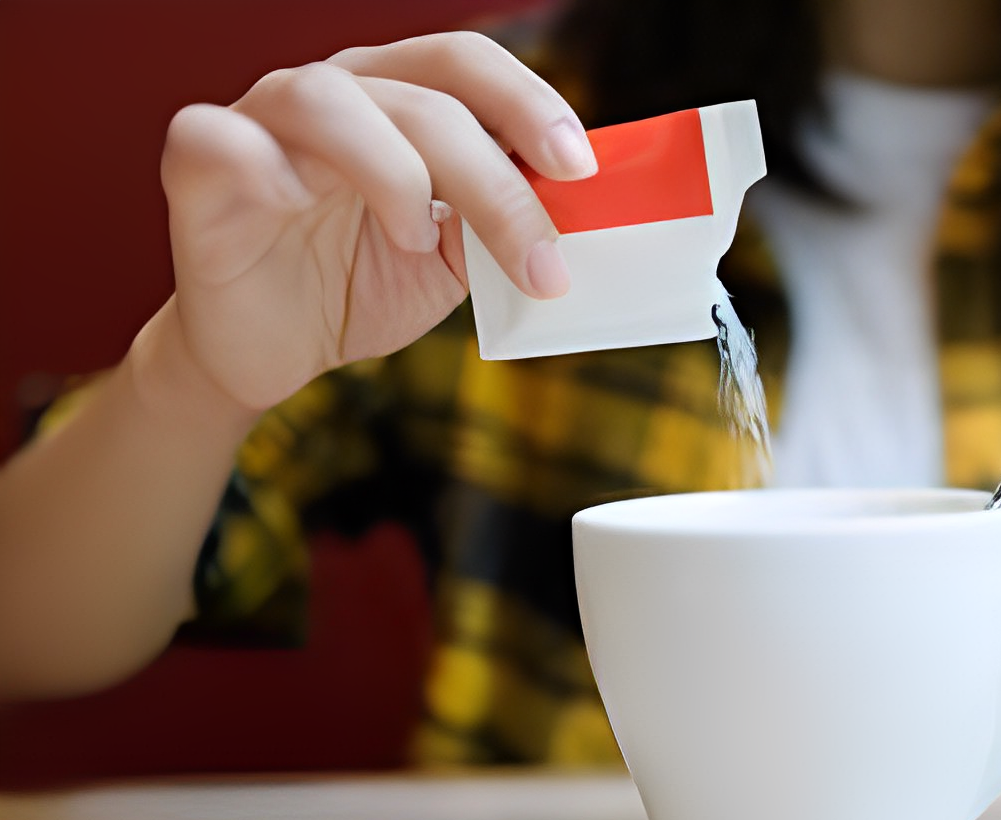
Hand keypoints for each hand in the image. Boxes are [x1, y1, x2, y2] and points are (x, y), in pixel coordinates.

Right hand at [156, 32, 596, 411]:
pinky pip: (219, 138)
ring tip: (417, 241)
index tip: (580, 168)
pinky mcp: (198, 164)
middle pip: (421, 95)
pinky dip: (263, 168)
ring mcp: (262, 121)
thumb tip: (571, 217)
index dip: (528, 104)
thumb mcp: (454, 263)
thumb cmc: (360, 284)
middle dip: (493, 179)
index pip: (467, 66)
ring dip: (394, 173)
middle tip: (538, 255)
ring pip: (328, 101)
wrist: (273, 351)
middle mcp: (336, 95)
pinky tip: (295, 207)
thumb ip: (499, 228)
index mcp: (401, 101)